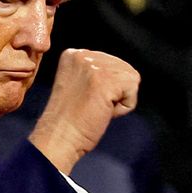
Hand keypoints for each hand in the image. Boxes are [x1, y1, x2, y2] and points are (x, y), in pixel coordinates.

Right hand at [29, 49, 139, 173]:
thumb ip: (96, 72)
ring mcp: (94, 66)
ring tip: (96, 108)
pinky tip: (103, 112)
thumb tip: (123, 73)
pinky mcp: (106, 80)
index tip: (85, 99)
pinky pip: (133, 90)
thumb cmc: (69, 120)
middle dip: (115, 91)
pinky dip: (123, 108)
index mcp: (73, 54)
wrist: (58, 138)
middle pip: (124, 68)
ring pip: (131, 78)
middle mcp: (83, 55)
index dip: (107, 86)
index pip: (112, 62)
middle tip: (91, 106)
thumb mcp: (79, 84)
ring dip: (119, 100)